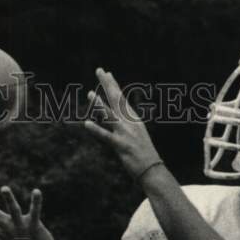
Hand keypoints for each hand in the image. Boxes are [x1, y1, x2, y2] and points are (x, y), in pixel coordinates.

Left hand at [84, 68, 163, 185]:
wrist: (152, 169)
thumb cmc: (143, 154)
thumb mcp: (136, 135)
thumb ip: (126, 125)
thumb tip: (117, 117)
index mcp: (133, 119)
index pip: (121, 98)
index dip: (113, 85)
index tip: (107, 73)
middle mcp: (130, 123)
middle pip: (116, 100)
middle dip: (107, 84)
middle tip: (99, 70)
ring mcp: (125, 133)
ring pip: (110, 115)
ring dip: (99, 104)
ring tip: (89, 93)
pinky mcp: (121, 146)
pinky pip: (106, 136)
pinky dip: (97, 130)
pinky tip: (87, 123)